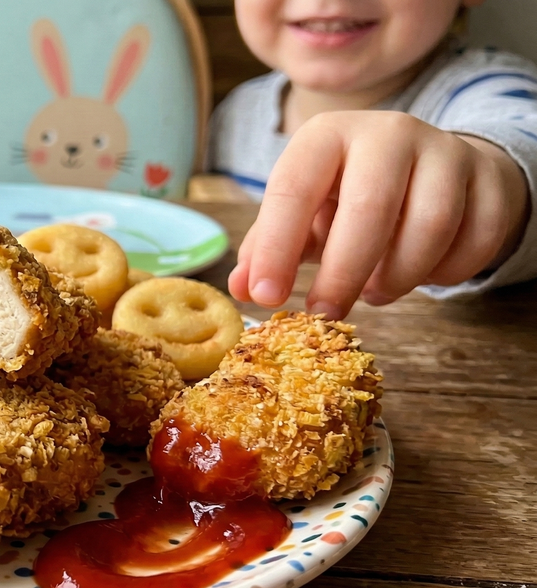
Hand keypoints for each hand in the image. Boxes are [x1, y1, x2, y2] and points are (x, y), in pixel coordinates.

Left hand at [228, 111, 529, 318]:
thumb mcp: (302, 210)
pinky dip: (446, 273)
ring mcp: (446, 150)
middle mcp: (388, 132)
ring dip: (399, 275)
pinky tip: (421, 276)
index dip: (277, 248)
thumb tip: (243, 288)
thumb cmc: (348, 194)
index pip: (294, 188)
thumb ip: (269, 246)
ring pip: (431, 225)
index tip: (266, 297)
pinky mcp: (490, 177)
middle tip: (326, 310)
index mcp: (328, 135)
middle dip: (343, 272)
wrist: (429, 166)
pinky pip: (477, 238)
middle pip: (370, 208)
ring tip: (374, 291)